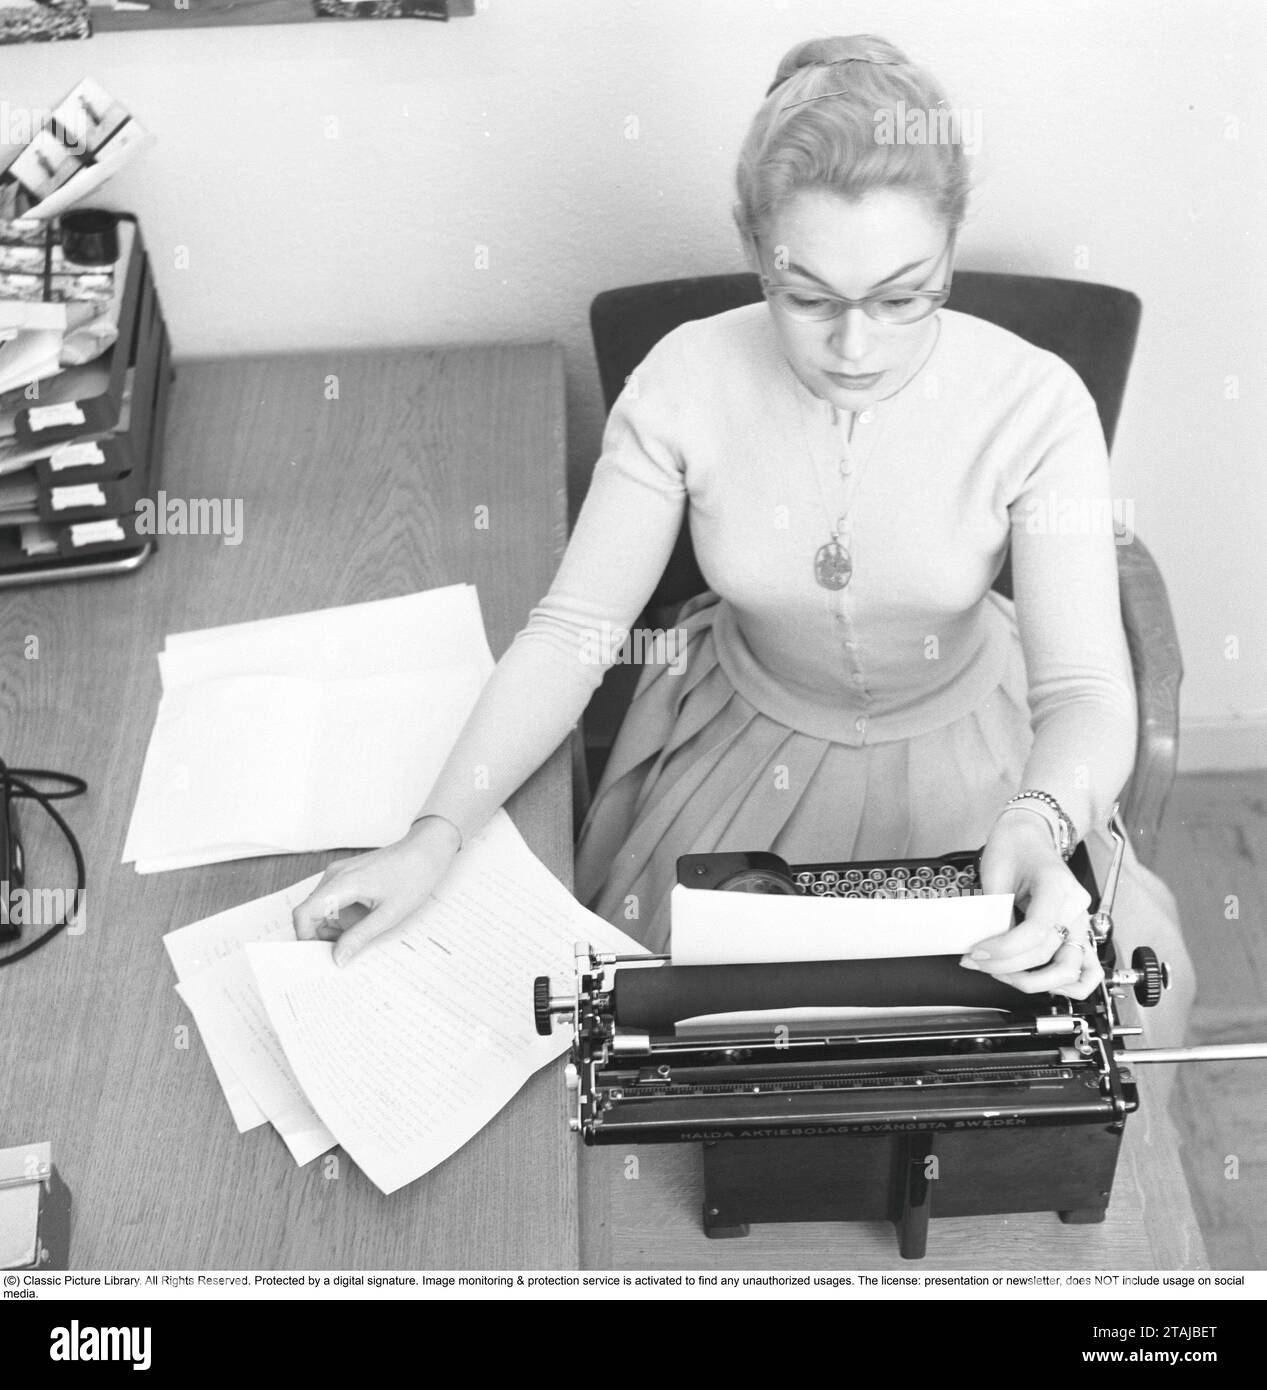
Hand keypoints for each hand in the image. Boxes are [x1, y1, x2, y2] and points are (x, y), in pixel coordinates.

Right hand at [291, 815, 461, 966]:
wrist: (427, 851)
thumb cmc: (413, 877)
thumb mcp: (388, 915)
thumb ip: (359, 937)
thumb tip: (338, 957)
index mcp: (343, 883)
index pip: (304, 913)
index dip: (305, 937)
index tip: (319, 954)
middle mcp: (335, 875)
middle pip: (309, 912)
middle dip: (320, 935)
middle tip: (341, 952)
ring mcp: (339, 873)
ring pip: (320, 907)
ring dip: (331, 926)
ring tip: (356, 937)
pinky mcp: (346, 874)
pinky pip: (332, 899)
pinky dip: (339, 915)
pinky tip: (360, 924)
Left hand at [959, 809, 1103, 998]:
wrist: (1028, 834)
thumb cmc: (1012, 847)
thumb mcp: (996, 874)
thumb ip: (996, 914)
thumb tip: (990, 948)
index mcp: (1057, 884)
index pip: (1036, 931)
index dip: (1004, 949)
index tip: (977, 953)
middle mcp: (1075, 906)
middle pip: (1048, 954)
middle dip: (1008, 967)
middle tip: (977, 962)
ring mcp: (1080, 920)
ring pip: (1069, 969)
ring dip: (1033, 981)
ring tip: (1001, 973)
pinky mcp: (1075, 930)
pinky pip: (1082, 967)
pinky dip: (1062, 983)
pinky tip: (1033, 980)